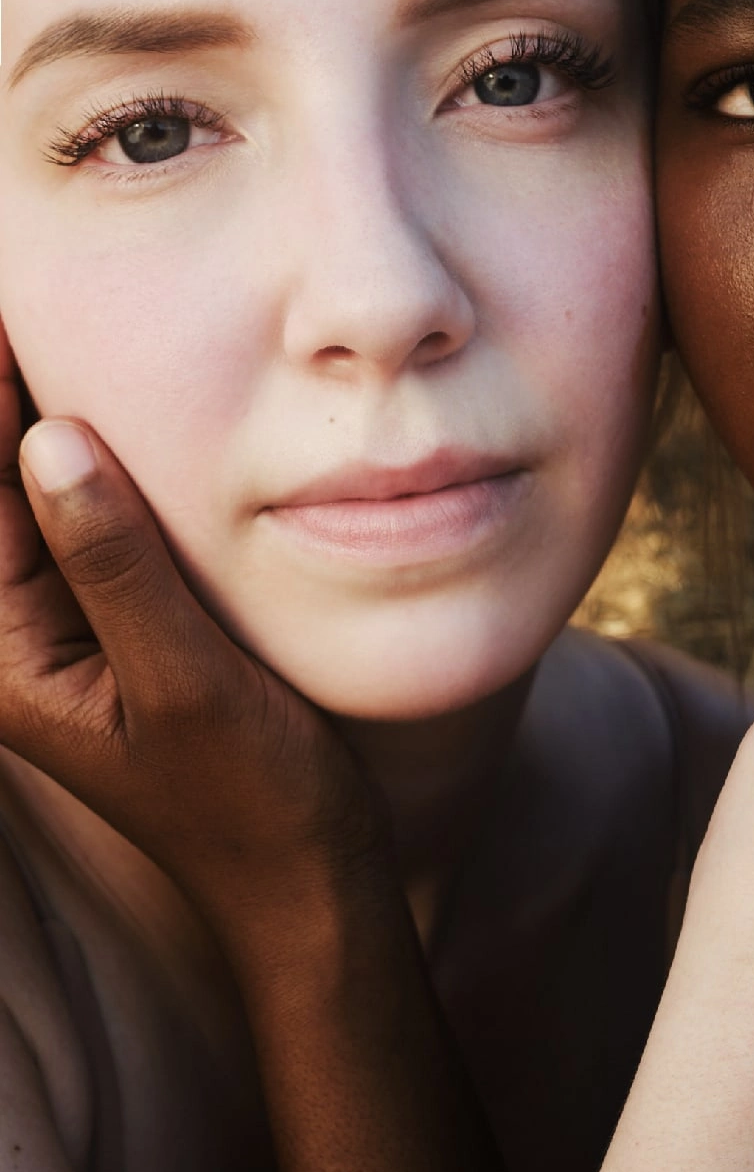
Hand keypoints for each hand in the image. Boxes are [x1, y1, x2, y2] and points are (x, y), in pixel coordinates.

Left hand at [0, 326, 385, 937]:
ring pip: (39, 496)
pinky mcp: (119, 622)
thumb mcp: (183, 684)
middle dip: (1, 396)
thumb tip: (49, 437)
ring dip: (48, 418)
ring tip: (64, 322)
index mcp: (4, 658)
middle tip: (29, 294)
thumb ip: (116, 566)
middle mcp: (18, 636)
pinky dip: (105, 464)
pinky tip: (129, 410)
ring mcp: (68, 628)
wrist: (305, 877)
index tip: (4, 300)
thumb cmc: (249, 801)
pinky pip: (93, 523)